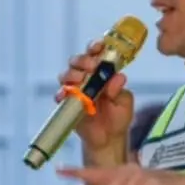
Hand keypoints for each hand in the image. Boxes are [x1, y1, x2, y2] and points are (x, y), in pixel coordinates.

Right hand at [57, 40, 133, 154]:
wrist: (109, 138)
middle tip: (91, 66)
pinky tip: (68, 93)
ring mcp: (75, 89)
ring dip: (72, 74)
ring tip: (81, 79)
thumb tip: (119, 77)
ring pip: (66, 74)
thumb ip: (120, 90)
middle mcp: (86, 77)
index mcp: (102, 73)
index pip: (96, 54)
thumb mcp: (124, 102)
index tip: (99, 46)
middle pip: (78, 60)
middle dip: (83, 60)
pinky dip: (62, 92)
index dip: (96, 47)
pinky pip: (60, 94)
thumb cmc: (118, 116)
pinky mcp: (67, 102)